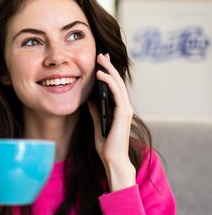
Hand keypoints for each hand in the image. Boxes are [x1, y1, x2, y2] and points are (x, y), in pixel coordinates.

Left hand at [87, 53, 135, 191]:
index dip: (108, 73)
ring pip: (118, 84)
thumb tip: (89, 99)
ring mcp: (125, 109)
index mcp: (119, 110)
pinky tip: (100, 74)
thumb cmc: (106, 146)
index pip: (114, 87)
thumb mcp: (96, 124)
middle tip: (101, 54)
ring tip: (100, 58)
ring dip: (109, 69)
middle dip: (109, 66)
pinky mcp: (123, 113)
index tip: (101, 62)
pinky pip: (116, 93)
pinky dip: (109, 81)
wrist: (112, 160)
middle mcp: (125, 107)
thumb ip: (95, 111)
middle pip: (117, 82)